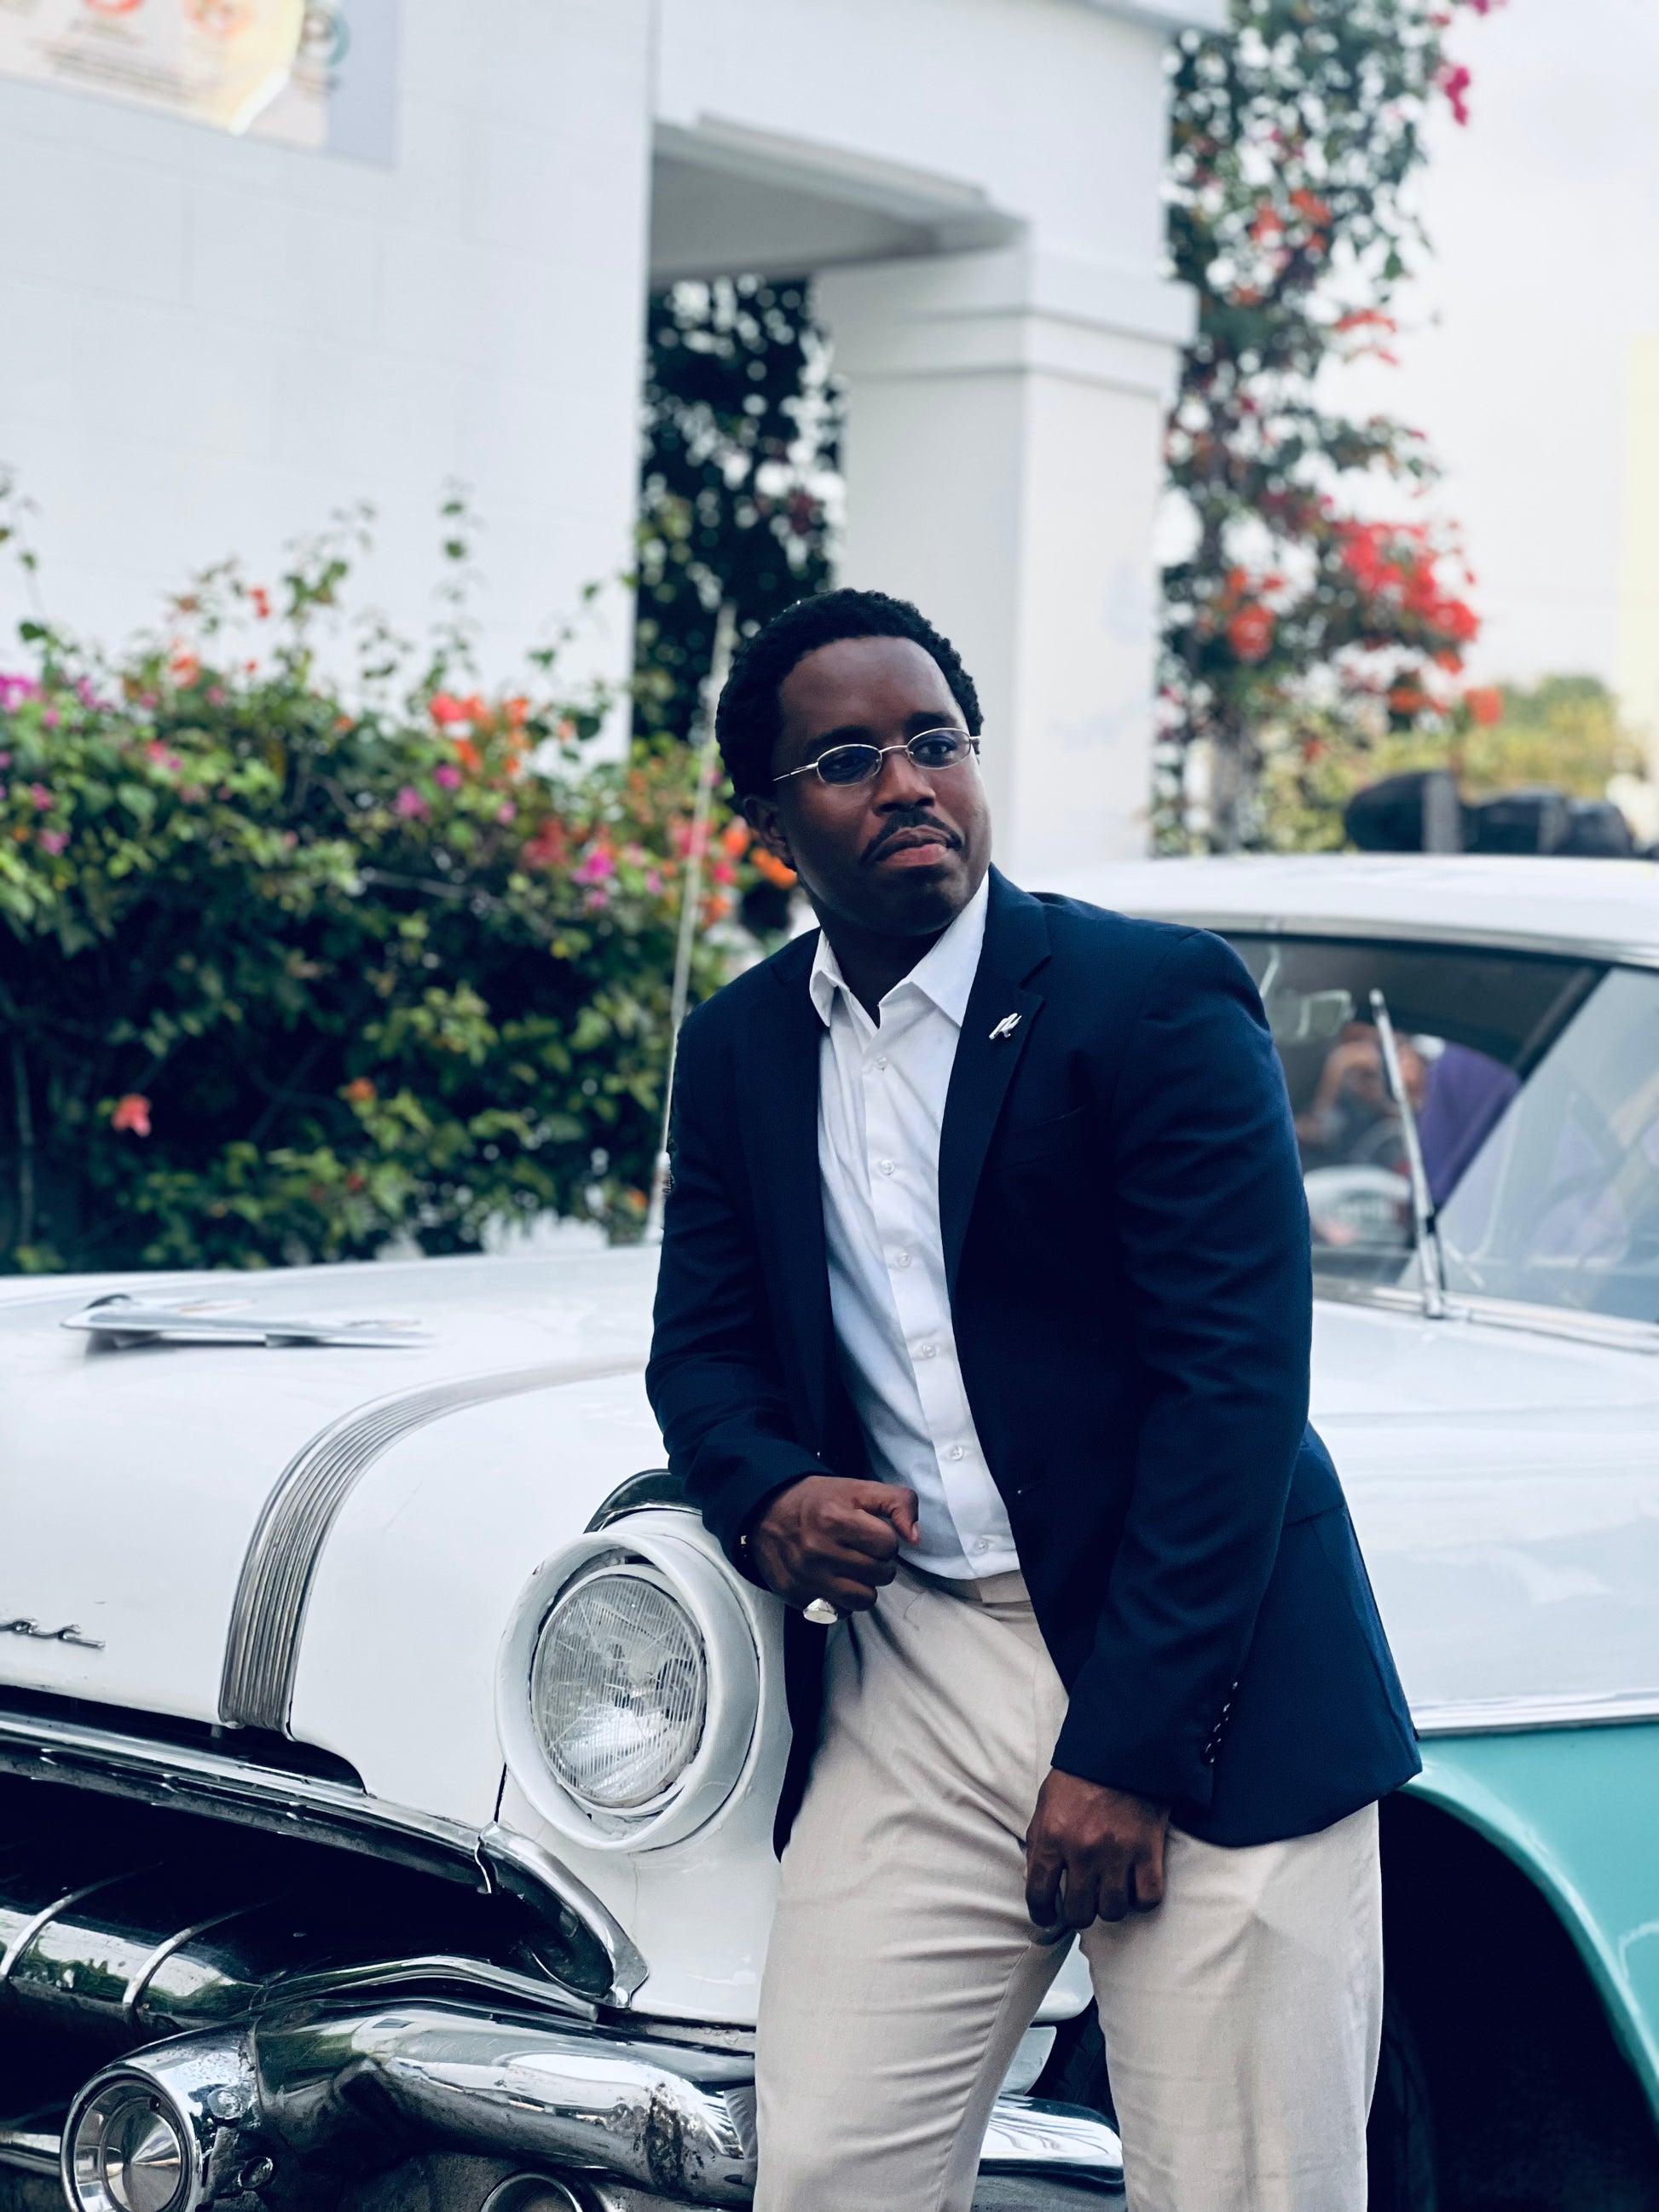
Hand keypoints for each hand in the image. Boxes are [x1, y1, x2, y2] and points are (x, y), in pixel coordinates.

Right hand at [746, 1476, 919, 1613]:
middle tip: (859, 1549)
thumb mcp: (859, 1488)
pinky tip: (832, 1580)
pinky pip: (840, 1613)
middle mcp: (818, 1551)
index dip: (884, 1539)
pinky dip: (842, 1600)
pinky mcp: (797, 1596)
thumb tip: (914, 1538)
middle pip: (881, 1575)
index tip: (869, 1532)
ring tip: (851, 1568)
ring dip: (864, 1585)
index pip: (889, 1545)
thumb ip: (897, 1501)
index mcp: (835, 1519)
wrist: (765, 1512)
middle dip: (877, 1562)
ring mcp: (807, 1578)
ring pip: (865, 1600)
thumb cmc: (818, 1501)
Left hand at [1024, 1770, 1168, 1935]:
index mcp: (1052, 1836)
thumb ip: (1040, 1843)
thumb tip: (1036, 1880)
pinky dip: (1141, 1898)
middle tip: (1082, 1902)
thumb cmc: (1080, 1775)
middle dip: (1078, 1913)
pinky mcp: (1148, 1851)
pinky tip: (1134, 1886)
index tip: (1048, 1917)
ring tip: (1108, 1892)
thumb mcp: (1046, 1803)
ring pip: (1112, 1911)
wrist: (1123, 1748)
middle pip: (1079, 1913)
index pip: (1039, 1895)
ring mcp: (1118, 1853)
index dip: (1042, 1914)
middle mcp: (1083, 1850)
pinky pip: (1147, 1898)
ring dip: (1109, 1906)